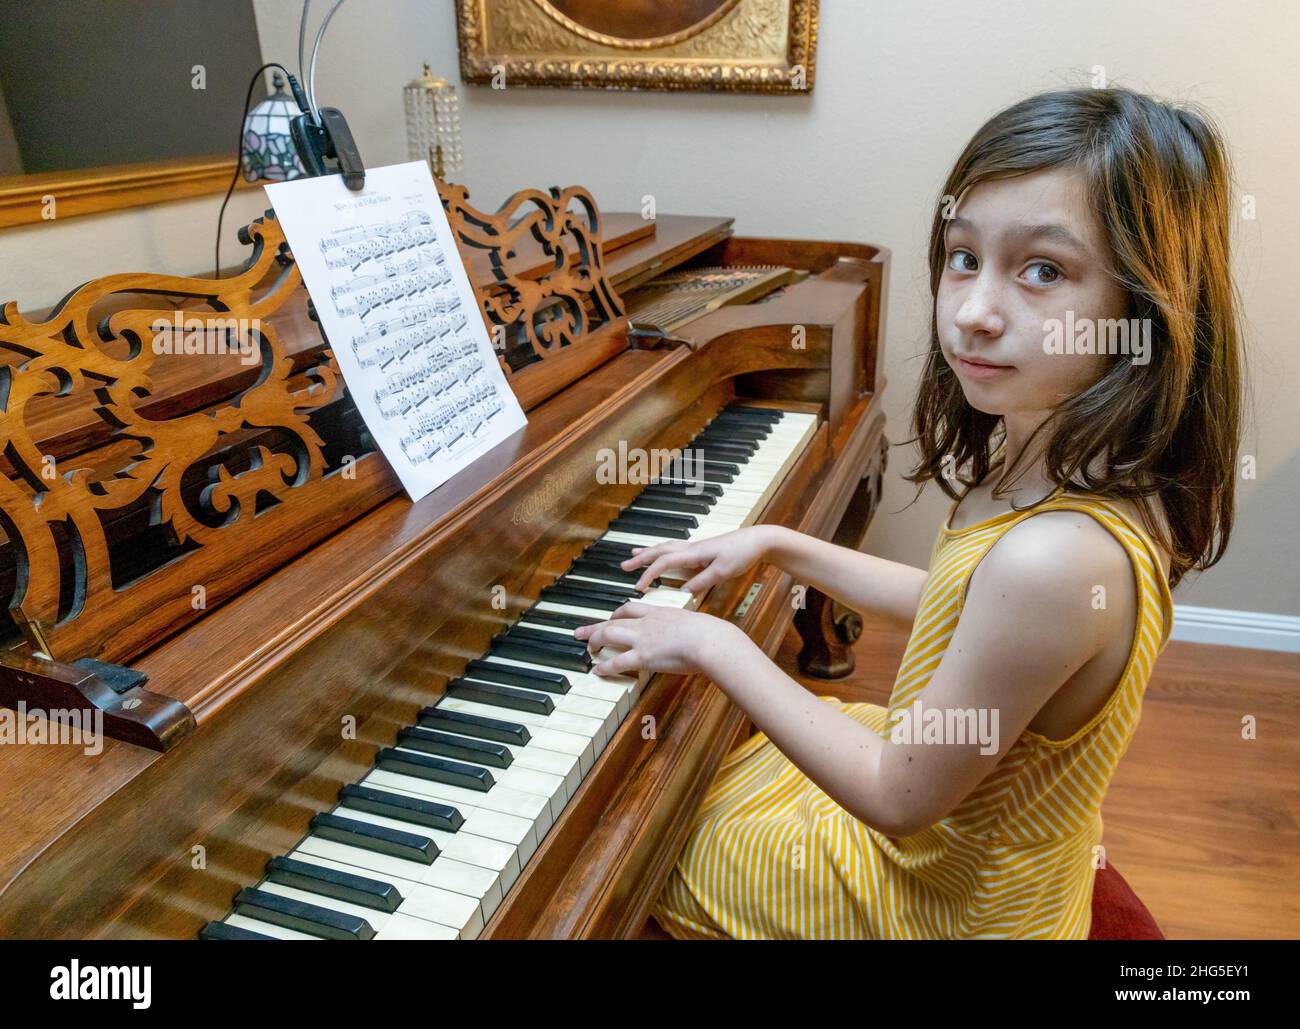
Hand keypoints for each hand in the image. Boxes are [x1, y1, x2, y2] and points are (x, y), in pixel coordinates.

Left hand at [573, 601, 748, 677]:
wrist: (710, 640)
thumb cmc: (710, 634)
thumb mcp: (694, 623)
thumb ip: (686, 628)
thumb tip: (692, 634)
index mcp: (660, 612)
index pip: (631, 607)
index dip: (617, 613)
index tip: (611, 617)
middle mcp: (647, 623)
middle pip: (614, 620)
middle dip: (595, 626)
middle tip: (580, 631)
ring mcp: (643, 638)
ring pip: (609, 634)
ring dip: (594, 641)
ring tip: (586, 649)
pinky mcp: (643, 656)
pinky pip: (617, 661)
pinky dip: (605, 666)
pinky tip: (597, 671)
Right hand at [622, 525, 779, 593]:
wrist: (759, 540)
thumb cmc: (742, 554)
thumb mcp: (722, 572)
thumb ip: (701, 582)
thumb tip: (682, 592)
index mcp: (694, 553)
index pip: (664, 562)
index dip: (649, 574)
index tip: (637, 588)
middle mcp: (691, 548)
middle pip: (659, 551)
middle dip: (641, 559)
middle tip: (623, 567)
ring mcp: (696, 547)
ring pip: (666, 547)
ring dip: (649, 552)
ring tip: (634, 555)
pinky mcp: (702, 550)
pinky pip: (675, 549)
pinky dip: (663, 552)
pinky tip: (662, 556)